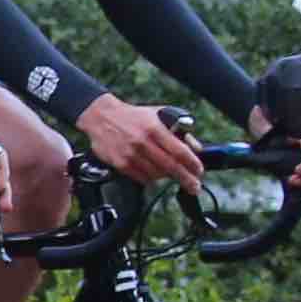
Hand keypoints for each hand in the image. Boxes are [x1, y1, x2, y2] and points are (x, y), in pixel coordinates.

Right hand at [74, 93, 207, 191]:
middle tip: (195, 186)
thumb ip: (179, 129)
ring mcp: (131, 155)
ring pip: (156, 175)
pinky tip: (152, 171)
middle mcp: (143, 142)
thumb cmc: (133, 116)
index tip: (199, 171)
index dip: (192, 163)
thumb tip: (195, 147)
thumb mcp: (159, 115)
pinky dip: (151, 178)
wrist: (101, 117)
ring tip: (170, 173)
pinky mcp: (120, 164)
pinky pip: (142, 178)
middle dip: (186, 179)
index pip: (179, 151)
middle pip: (170, 167)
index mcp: (155, 128)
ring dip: (166, 177)